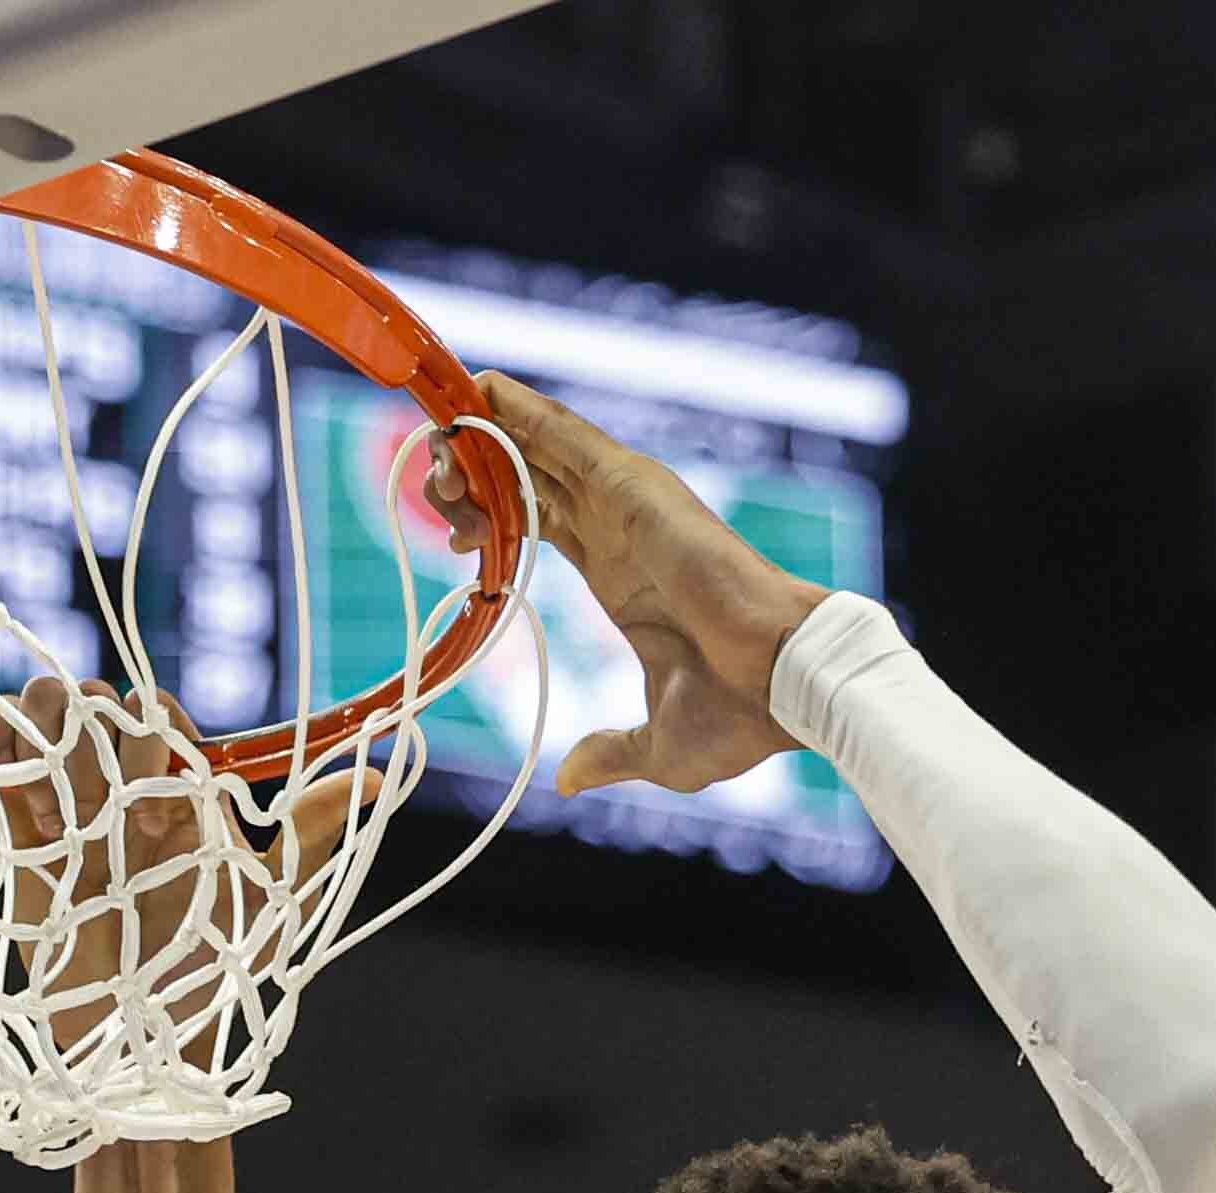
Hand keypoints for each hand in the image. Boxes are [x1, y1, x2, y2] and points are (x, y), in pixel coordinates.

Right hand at [0, 682, 369, 1071]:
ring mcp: (66, 800)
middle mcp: (121, 784)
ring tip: (61, 820)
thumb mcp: (270, 899)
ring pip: (46, 710)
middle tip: (122, 825)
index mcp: (179, 788)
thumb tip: (376, 780)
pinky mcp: (15, 824)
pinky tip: (27, 804)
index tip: (166, 815)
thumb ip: (309, 835)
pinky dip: (0, 745)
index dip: (155, 736)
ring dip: (52, 742)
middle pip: (97, 700)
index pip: (157, 711)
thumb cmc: (209, 970)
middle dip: (104, 743)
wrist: (137, 1032)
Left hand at [432, 371, 827, 798]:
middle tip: (430, 478)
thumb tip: (570, 780)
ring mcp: (631, 505)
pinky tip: (483, 388)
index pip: (544, 526)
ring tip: (439, 420)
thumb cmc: (741, 717)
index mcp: (621, 579)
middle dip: (475, 473)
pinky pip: (568, 438)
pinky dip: (524, 412)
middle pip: (532, 482)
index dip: (493, 520)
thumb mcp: (657, 749)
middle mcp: (622, 532)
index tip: (453, 536)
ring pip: (541, 452)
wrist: (786, 689)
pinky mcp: (638, 487)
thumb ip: (609, 754)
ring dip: (487, 434)